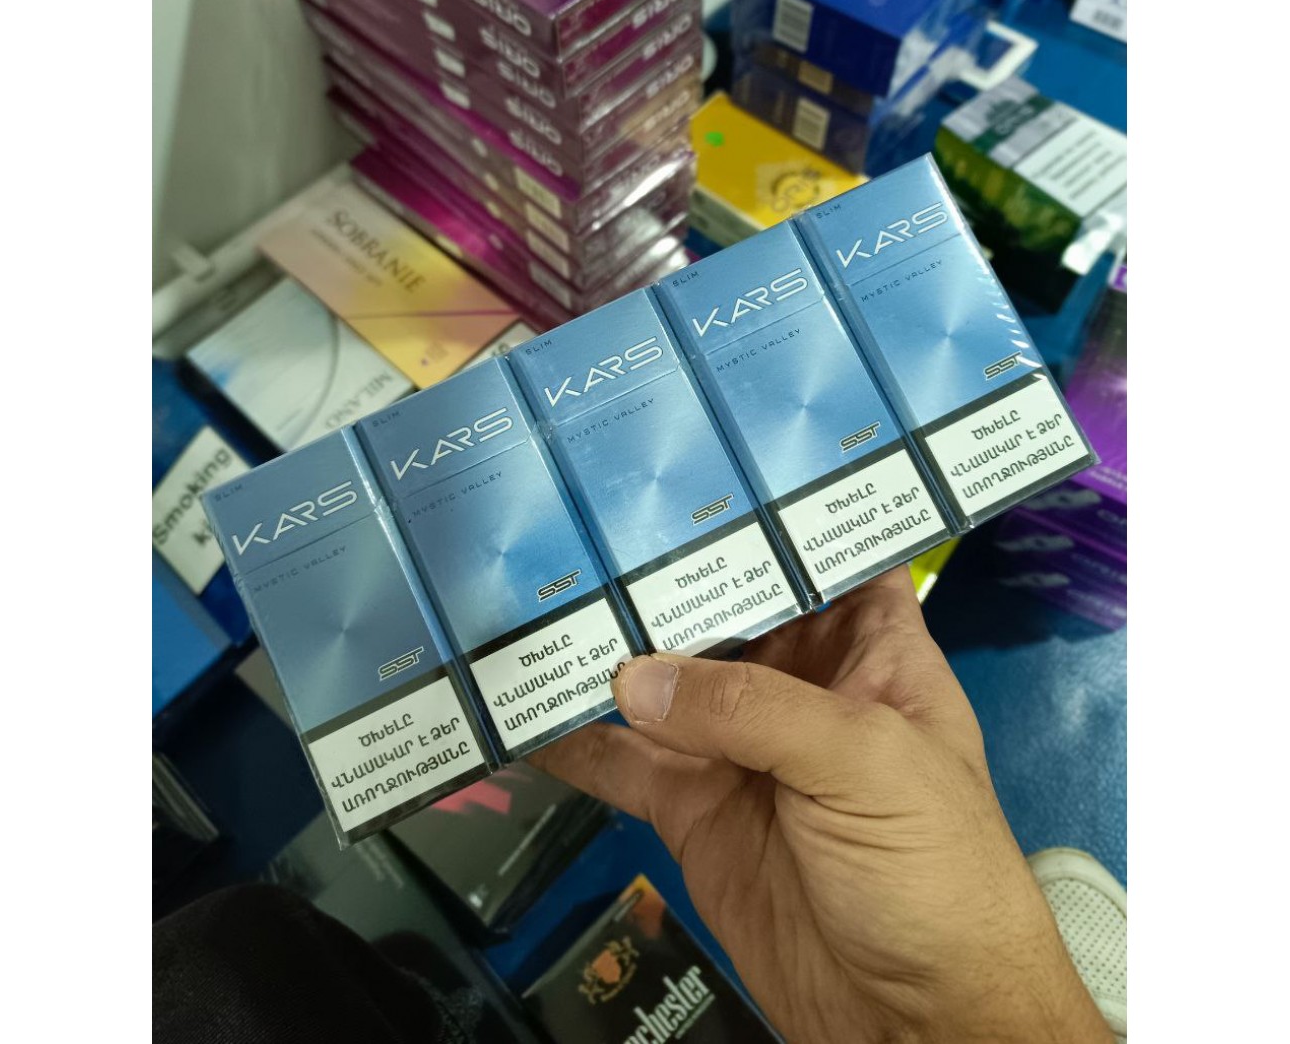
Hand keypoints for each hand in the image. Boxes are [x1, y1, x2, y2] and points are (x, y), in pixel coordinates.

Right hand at [529, 568, 1112, 1043]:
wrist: (916, 1024)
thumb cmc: (935, 872)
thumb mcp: (863, 762)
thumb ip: (751, 709)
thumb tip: (635, 675)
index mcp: (870, 650)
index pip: (823, 555)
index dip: (774, 511)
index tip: (700, 467)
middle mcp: (800, 685)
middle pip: (724, 610)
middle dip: (664, 574)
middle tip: (584, 525)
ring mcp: (740, 748)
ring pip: (662, 682)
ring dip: (605, 652)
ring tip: (533, 602)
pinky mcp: (693, 809)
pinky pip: (624, 764)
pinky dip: (572, 742)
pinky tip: (521, 712)